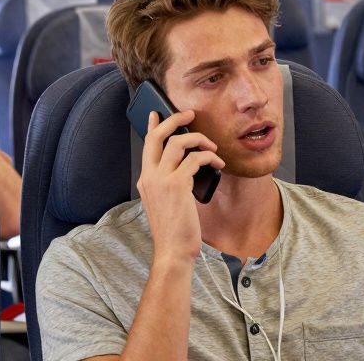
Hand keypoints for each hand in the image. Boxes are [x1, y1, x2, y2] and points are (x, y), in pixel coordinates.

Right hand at [136, 109, 224, 263]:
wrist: (173, 250)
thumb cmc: (174, 229)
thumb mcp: (166, 202)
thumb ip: (170, 181)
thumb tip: (189, 162)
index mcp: (146, 180)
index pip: (147, 145)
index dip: (152, 126)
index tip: (156, 112)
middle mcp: (149, 177)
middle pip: (158, 136)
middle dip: (174, 120)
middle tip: (189, 114)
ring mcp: (161, 180)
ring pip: (178, 143)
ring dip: (198, 139)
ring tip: (212, 146)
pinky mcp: (177, 185)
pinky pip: (195, 159)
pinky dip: (209, 157)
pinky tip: (217, 162)